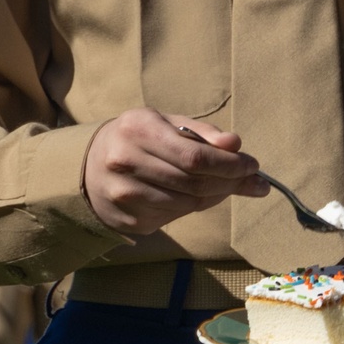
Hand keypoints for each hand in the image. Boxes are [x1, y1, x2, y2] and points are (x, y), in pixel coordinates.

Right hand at [83, 109, 269, 234]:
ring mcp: (125, 195)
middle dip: (231, 182)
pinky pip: (176, 216)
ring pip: (188, 203)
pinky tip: (200, 195)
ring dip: (217, 195)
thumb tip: (235, 144)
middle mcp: (126, 163)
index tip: (252, 165)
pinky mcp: (130, 220)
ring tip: (228, 185)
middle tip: (253, 180)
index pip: (195, 156)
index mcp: (137, 130)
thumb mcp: (166, 123)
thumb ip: (201, 133)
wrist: (90, 166)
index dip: (229, 164)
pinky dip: (195, 206)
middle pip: (194, 183)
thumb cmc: (138, 138)